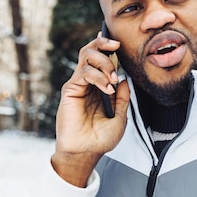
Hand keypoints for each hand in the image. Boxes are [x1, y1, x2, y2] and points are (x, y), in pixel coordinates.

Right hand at [51, 34, 130, 186]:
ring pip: (86, 55)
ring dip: (104, 62)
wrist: (86, 153)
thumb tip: (125, 79)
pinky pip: (84, 73)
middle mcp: (87, 83)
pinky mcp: (70, 90)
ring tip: (113, 79)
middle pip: (91, 50)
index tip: (119, 44)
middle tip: (117, 46)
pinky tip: (107, 89)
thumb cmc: (101, 139)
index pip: (101, 59)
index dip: (108, 48)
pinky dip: (98, 76)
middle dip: (104, 43)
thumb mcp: (121, 117)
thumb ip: (123, 98)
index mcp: (98, 87)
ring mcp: (78, 85)